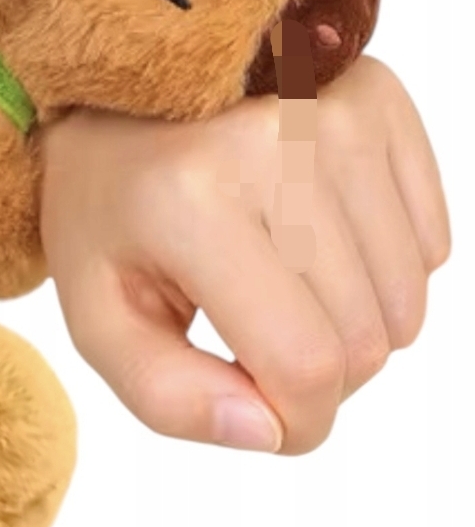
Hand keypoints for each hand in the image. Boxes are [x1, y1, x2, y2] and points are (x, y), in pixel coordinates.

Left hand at [39, 56, 449, 454]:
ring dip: (351, 324)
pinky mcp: (377, 99)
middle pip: (366, 341)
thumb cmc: (103, 211)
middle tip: (248, 330)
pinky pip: (430, 244)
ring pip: (407, 303)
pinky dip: (379, 271)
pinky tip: (311, 240)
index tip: (255, 406)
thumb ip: (167, 396)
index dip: (294, 421)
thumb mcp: (97, 313)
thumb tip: (271, 433)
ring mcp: (338, 112)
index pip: (305, 363)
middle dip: (315, 375)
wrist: (116, 93)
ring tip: (275, 281)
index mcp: (194, 202)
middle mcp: (280, 144)